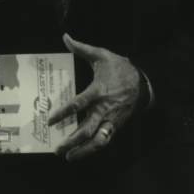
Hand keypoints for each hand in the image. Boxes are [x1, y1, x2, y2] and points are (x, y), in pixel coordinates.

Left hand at [47, 33, 142, 161]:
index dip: (63, 113)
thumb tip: (65, 36)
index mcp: (98, 91)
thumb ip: (81, 48)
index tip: (50, 120)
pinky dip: (94, 149)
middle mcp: (104, 109)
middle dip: (72, 141)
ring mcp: (111, 119)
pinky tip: (82, 154)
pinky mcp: (116, 126)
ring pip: (98, 140)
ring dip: (83, 151)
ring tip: (68, 157)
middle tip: (57, 149)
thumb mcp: (101, 55)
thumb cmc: (119, 68)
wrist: (144, 83)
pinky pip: (105, 140)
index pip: (78, 104)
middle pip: (87, 129)